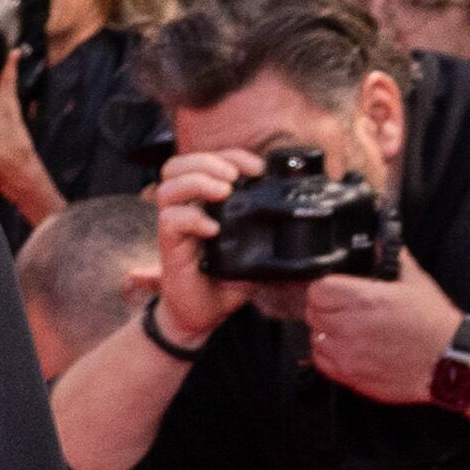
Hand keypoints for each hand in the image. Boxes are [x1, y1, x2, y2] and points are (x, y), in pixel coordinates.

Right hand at [150, 143, 259, 349]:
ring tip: (221, 193)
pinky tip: (212, 229)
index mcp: (204, 202)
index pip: (207, 161)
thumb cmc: (225, 281)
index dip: (232, 155)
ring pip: (169, 186)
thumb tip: (301, 219)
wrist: (203, 314)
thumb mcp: (256, 250)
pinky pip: (170, 220)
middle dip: (208, 161)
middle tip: (233, 176)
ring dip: (197, 182)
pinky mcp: (169, 247)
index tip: (258, 169)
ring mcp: (175, 227)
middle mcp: (186, 209)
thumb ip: (269, 231)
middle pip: (177, 165)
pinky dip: (192, 218)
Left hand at [303, 244, 460, 402]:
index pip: (319, 289)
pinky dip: (327, 353)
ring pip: (315, 337)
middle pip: (313, 312)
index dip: (324, 287)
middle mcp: (352, 327)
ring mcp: (349, 354)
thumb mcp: (416, 281)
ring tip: (345, 328)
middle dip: (324, 307)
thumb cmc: (434, 324)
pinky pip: (321, 361)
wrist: (447, 361)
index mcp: (366, 299)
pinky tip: (344, 347)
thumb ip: (393, 258)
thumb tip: (381, 243)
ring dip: (325, 330)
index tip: (332, 288)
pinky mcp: (350, 376)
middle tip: (341, 307)